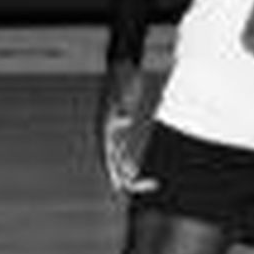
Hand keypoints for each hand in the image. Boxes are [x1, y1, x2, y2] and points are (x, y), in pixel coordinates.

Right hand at [96, 60, 156, 195]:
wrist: (122, 65)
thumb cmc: (123, 77)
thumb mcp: (124, 90)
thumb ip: (122, 105)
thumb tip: (125, 120)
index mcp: (105, 128)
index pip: (108, 158)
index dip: (115, 175)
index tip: (124, 188)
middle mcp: (105, 132)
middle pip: (112, 163)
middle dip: (126, 179)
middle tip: (146, 188)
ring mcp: (110, 130)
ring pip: (116, 159)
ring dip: (128, 173)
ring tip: (148, 184)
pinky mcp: (118, 126)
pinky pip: (120, 150)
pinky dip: (128, 162)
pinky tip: (137, 170)